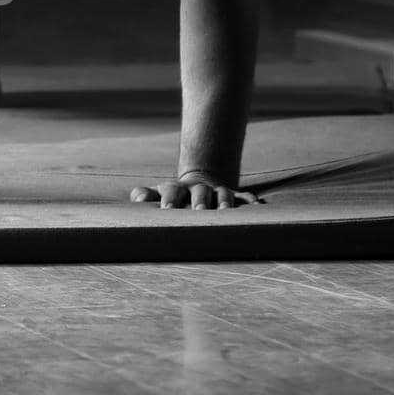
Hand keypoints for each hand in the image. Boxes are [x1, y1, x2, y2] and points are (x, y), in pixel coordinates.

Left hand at [129, 171, 260, 209]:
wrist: (198, 182)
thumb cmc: (173, 196)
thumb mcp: (157, 194)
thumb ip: (144, 195)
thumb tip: (135, 198)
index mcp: (177, 189)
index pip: (171, 191)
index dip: (169, 199)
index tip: (165, 210)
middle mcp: (198, 189)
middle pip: (200, 192)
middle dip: (199, 201)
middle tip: (198, 212)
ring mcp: (218, 192)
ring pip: (224, 195)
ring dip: (225, 202)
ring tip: (226, 212)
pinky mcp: (235, 197)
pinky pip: (245, 198)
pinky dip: (251, 203)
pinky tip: (257, 207)